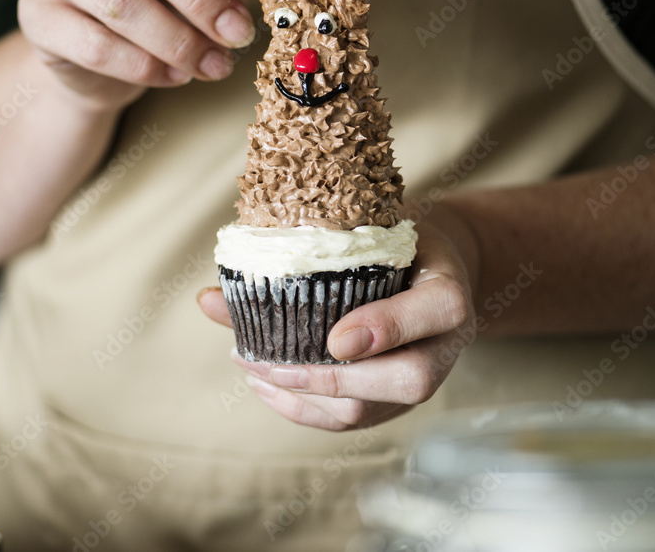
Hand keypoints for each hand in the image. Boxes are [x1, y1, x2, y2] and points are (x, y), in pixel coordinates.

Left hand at [198, 204, 481, 430]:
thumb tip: (205, 299)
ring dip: (305, 396)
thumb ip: (299, 259)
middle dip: (331, 379)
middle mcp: (444, 344)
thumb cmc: (386, 240)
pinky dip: (302, 409)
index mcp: (449, 292)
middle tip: (267, 363)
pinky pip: (351, 422)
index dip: (388, 328)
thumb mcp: (361, 232)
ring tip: (251, 369)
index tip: (336, 339)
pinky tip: (265, 385)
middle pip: (407, 380)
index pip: (436, 310)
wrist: (426, 264)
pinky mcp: (391, 402)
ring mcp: (420, 379)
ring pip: (371, 410)